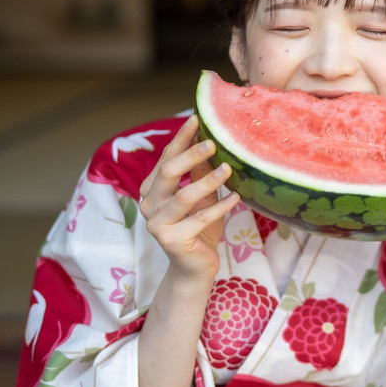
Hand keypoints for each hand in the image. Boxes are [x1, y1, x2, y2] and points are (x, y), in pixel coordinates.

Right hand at [138, 115, 240, 280]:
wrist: (195, 267)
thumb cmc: (199, 228)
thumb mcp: (203, 196)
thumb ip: (201, 173)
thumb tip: (210, 141)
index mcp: (153, 189)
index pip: (166, 158)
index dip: (181, 138)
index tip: (197, 119)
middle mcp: (149, 204)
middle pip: (168, 172)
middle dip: (191, 154)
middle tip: (214, 141)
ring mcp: (157, 223)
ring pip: (183, 195)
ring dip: (208, 180)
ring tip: (229, 168)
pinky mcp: (171, 240)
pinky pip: (199, 218)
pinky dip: (220, 207)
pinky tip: (236, 198)